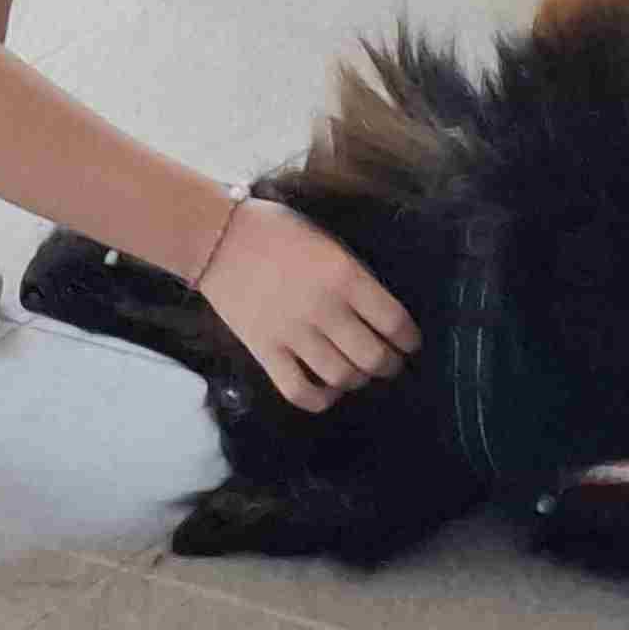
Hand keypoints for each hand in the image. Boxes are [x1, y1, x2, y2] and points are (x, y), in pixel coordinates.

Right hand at [199, 195, 416, 412]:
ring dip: (358, 380)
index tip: (410, 343)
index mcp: (344, 276)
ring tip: (358, 373)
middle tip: (390, 363)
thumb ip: (353, 274)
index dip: (409, 339)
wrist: (218, 237)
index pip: (394, 321)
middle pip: (373, 357)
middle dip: (389, 365)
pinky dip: (321, 399)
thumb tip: (377, 309)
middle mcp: (324, 309)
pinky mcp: (265, 352)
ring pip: (342, 377)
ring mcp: (293, 334)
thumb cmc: (276, 230)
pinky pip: (300, 391)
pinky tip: (328, 390)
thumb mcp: (327, 240)